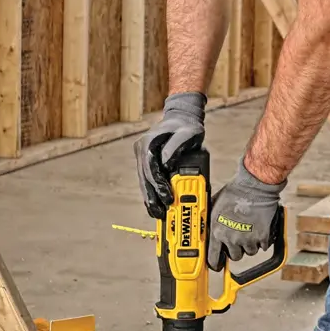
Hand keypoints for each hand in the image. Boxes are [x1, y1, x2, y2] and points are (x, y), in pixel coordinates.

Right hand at [133, 92, 206, 217]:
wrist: (182, 117)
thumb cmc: (186, 125)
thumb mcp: (188, 132)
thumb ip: (176, 146)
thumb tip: (166, 164)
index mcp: (148, 143)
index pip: (149, 167)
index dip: (157, 184)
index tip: (166, 196)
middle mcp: (142, 150)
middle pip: (144, 178)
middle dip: (152, 196)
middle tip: (160, 212)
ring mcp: (142, 157)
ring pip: (143, 182)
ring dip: (150, 198)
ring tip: (157, 213)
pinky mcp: (147, 163)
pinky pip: (147, 181)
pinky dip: (151, 193)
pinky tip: (155, 206)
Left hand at [207, 160, 283, 268]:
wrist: (254, 187)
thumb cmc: (234, 192)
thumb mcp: (215, 206)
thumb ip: (212, 221)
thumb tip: (208, 227)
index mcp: (217, 231)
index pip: (212, 256)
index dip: (215, 263)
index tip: (217, 265)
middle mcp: (232, 238)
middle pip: (234, 256)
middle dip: (236, 250)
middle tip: (238, 240)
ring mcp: (248, 239)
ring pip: (250, 252)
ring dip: (250, 245)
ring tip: (250, 230)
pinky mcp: (262, 236)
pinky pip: (263, 246)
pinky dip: (262, 241)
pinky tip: (259, 229)